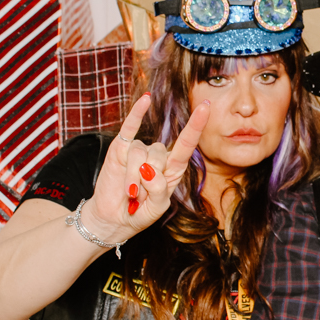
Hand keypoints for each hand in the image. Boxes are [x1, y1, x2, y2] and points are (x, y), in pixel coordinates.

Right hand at [81, 94, 209, 242]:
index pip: (187, 144)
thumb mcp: (156, 208)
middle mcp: (158, 156)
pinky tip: (146, 99)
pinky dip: (137, 113)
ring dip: (133, 178)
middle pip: (159, 155)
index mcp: (173, 168)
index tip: (206, 106)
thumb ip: (158, 190)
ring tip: (129, 194)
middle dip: (147, 181)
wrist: (113, 219)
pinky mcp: (120, 147)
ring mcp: (139, 150)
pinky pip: (130, 127)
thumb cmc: (140, 213)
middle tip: (139, 199)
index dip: (196, 125)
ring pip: (140, 154)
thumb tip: (149, 169)